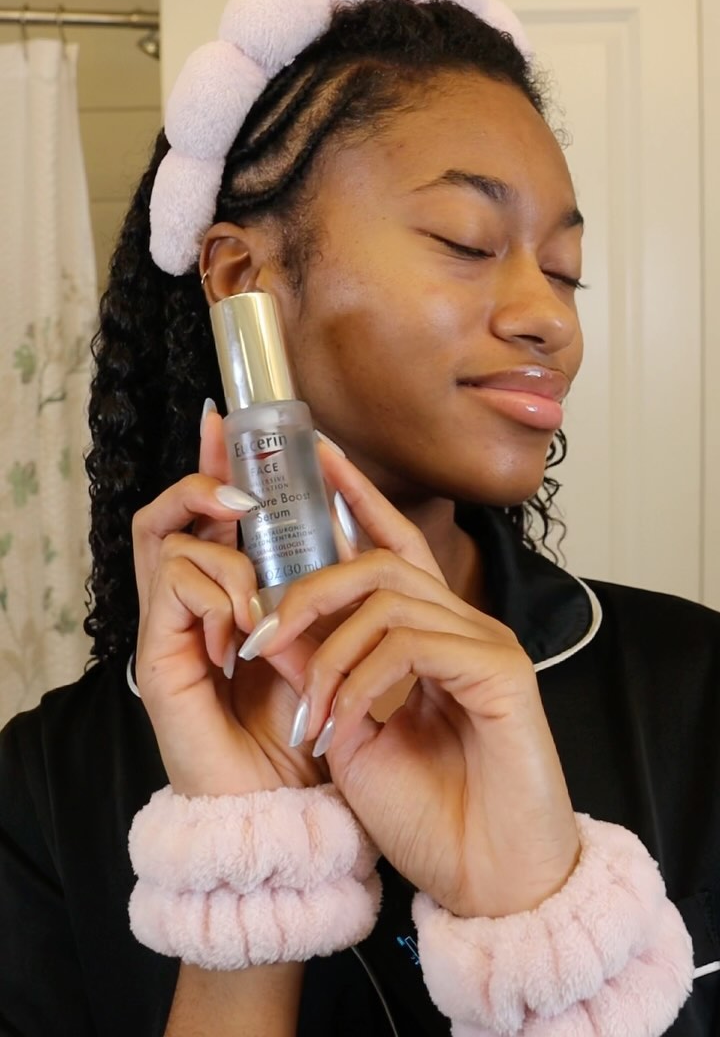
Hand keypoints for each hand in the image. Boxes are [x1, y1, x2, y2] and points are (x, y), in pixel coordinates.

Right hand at [132, 408, 349, 797]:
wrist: (285, 808)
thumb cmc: (307, 723)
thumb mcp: (322, 631)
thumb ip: (317, 579)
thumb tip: (339, 510)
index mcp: (221, 596)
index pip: (203, 513)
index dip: (210, 461)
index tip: (226, 418)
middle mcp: (185, 607)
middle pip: (163, 513)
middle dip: (201, 481)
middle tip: (243, 489)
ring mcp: (166, 631)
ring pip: (165, 537)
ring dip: (224, 551)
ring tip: (258, 589)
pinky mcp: (157, 658)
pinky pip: (176, 583)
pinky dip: (218, 593)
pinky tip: (246, 632)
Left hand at [239, 440, 580, 918]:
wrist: (488, 885)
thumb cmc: (428, 813)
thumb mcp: (349, 731)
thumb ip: (320, 671)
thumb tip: (273, 622)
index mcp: (430, 635)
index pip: (392, 544)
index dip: (355, 496)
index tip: (314, 454)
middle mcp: (463, 626)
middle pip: (378, 563)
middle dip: (309, 587)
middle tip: (262, 635)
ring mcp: (487, 643)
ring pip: (386, 599)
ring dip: (330, 658)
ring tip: (313, 720)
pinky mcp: (501, 671)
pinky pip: (410, 643)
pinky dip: (364, 682)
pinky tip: (351, 728)